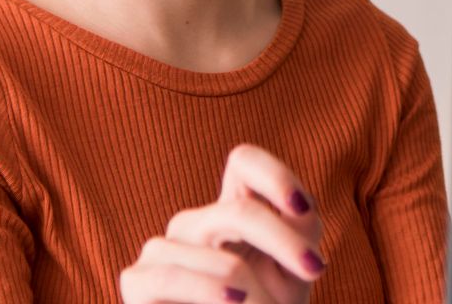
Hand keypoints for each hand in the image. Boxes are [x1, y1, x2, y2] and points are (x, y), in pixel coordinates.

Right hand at [119, 143, 325, 303]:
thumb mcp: (293, 271)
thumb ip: (300, 232)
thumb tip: (298, 210)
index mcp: (230, 210)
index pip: (244, 161)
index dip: (274, 175)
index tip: (302, 208)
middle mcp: (195, 223)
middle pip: (238, 209)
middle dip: (281, 239)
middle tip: (314, 269)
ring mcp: (162, 248)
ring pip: (213, 250)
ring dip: (252, 285)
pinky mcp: (137, 282)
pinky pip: (171, 275)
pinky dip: (208, 287)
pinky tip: (236, 300)